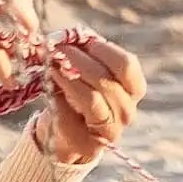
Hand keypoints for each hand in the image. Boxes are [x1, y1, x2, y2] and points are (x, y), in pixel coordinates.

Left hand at [27, 30, 141, 169]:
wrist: (65, 135)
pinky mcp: (87, 145)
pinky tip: (48, 86)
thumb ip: (85, 54)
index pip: (126, 65)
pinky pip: (70, 117)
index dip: (103, 50)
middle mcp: (127, 111)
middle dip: (79, 61)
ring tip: (51, 64)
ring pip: (91, 99)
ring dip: (68, 78)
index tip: (81, 40)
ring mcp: (110, 131)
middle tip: (57, 48)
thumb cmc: (79, 94)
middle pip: (106, 81)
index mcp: (134, 89)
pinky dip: (57, 98)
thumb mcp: (88, 72)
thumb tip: (70, 36)